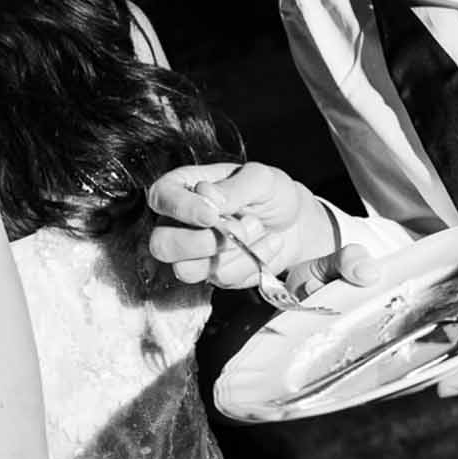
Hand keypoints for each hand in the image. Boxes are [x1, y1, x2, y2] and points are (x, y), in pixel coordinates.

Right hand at [146, 161, 381, 292]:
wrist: (296, 223)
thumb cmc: (272, 194)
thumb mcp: (261, 179)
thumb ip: (233, 187)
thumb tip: (206, 195)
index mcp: (184, 187)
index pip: (161, 198)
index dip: (182, 209)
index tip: (212, 214)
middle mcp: (180, 222)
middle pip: (162, 245)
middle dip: (204, 242)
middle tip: (240, 228)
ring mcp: (194, 253)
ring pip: (188, 270)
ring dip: (231, 253)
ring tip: (258, 229)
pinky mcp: (213, 274)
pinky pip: (222, 279)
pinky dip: (251, 262)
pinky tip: (266, 244)